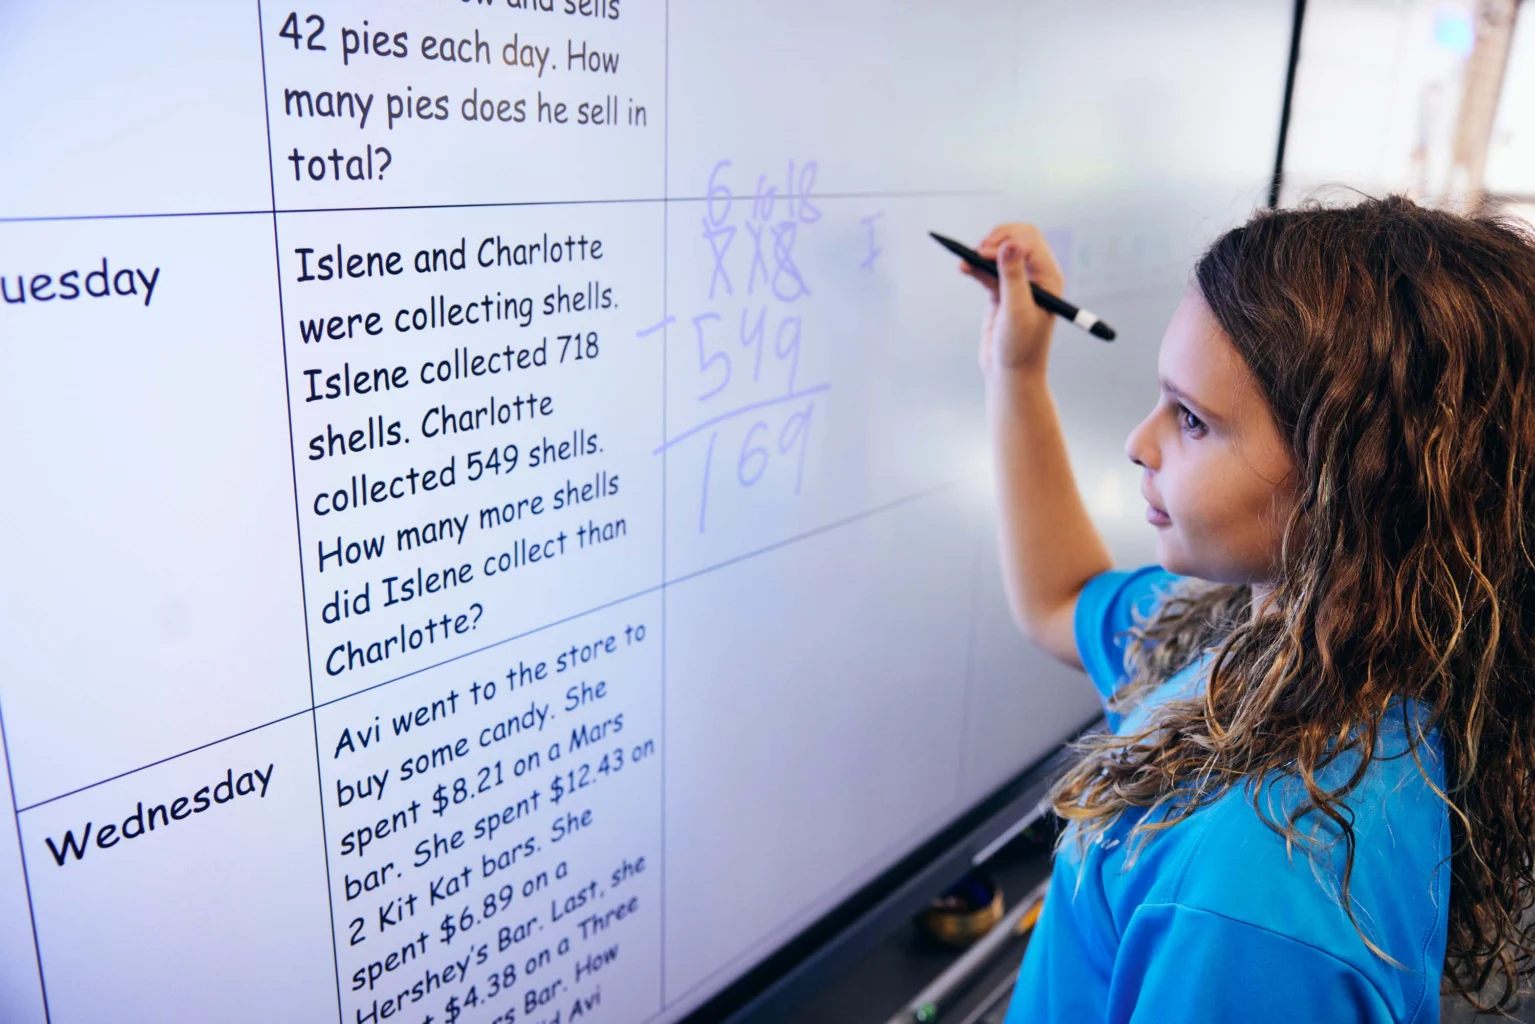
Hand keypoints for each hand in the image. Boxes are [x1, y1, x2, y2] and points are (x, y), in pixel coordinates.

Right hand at [962, 223, 1064, 376]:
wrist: (1011, 373)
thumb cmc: (1020, 346)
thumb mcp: (1016, 310)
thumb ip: (1013, 277)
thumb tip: (1010, 244)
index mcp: (1048, 278)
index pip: (1030, 241)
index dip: (1006, 241)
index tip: (984, 254)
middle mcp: (1036, 277)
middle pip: (1017, 240)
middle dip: (995, 241)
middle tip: (977, 253)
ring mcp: (1018, 284)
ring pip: (999, 254)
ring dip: (981, 254)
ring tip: (964, 263)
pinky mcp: (1001, 293)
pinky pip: (987, 271)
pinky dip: (975, 267)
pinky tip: (964, 268)